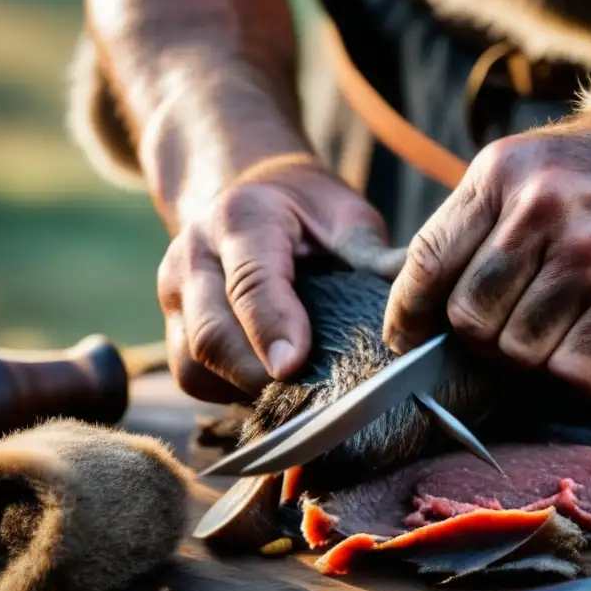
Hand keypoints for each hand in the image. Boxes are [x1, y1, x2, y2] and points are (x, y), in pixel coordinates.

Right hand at [158, 159, 398, 402]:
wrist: (248, 192)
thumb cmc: (306, 211)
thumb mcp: (344, 217)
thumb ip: (372, 256)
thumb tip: (417, 298)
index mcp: (242, 219)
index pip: (250, 282)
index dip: (271, 328)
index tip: (295, 366)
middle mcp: (194, 254)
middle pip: (210, 333)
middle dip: (256, 375)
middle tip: (309, 397)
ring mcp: (176, 293)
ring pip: (192, 364)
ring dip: (241, 390)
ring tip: (294, 395)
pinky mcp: (173, 325)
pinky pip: (192, 375)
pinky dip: (229, 392)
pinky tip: (269, 388)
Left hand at [382, 116, 590, 399]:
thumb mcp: (533, 169)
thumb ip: (477, 227)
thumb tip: (420, 310)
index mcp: (504, 174)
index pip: (427, 264)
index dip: (408, 314)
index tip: (407, 336)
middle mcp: (546, 211)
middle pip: (469, 321)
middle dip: (482, 335)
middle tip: (515, 320)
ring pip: (518, 354)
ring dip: (534, 352)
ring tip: (568, 319)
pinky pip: (573, 376)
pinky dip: (579, 372)